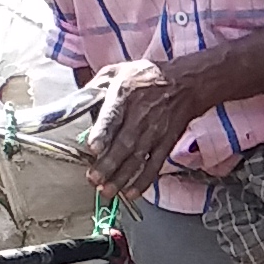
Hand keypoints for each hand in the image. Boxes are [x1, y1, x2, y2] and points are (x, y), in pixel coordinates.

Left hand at [85, 55, 208, 199]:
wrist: (186, 83)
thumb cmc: (146, 77)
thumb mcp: (118, 70)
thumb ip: (96, 86)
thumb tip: (77, 102)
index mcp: (124, 94)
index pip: (113, 115)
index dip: (103, 132)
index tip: (94, 147)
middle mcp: (140, 115)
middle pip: (124, 143)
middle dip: (109, 164)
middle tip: (93, 179)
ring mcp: (155, 131)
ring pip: (137, 158)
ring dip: (122, 177)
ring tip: (106, 192)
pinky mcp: (166, 143)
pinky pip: (154, 165)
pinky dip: (143, 181)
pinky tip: (131, 193)